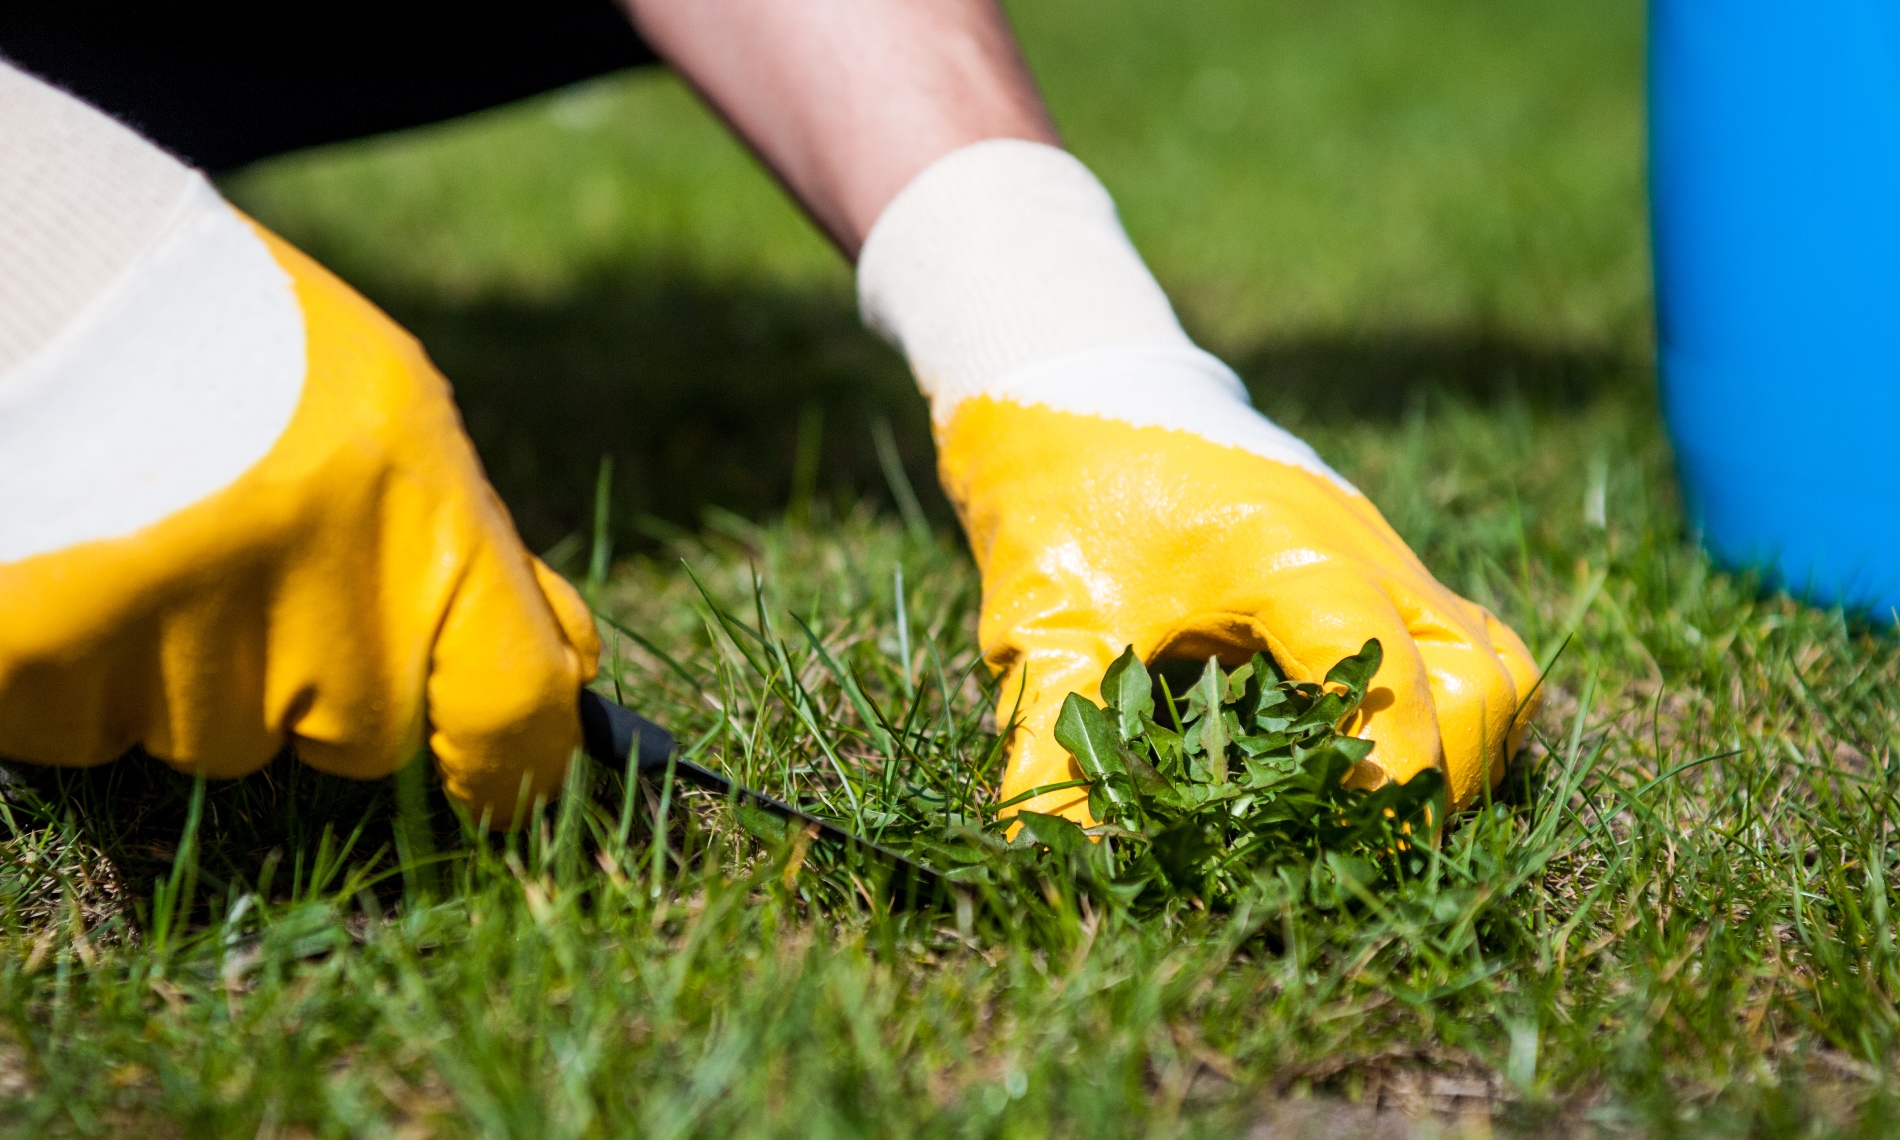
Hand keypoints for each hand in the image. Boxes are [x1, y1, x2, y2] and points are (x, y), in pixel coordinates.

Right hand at [0, 185, 597, 823]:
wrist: (31, 264)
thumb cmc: (224, 335)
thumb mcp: (385, 413)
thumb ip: (467, 551)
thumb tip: (562, 677)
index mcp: (410, 505)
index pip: (509, 701)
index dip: (519, 767)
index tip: (511, 792)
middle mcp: (303, 579)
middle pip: (356, 735)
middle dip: (316, 683)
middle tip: (248, 556)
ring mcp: (165, 630)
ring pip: (211, 738)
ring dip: (188, 671)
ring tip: (145, 527)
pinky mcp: (35, 658)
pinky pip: (87, 731)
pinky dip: (79, 670)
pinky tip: (68, 555)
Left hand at [939, 352, 1541, 821]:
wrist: (1077, 384)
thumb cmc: (1058, 494)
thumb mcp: (1042, 618)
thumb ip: (1050, 736)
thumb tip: (1042, 853)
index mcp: (1290, 555)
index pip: (1388, 681)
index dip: (1389, 779)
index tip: (1349, 850)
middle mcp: (1363, 547)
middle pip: (1481, 678)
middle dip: (1442, 778)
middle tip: (1364, 848)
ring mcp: (1382, 548)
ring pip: (1494, 658)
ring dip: (1462, 746)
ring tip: (1382, 816)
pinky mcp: (1377, 558)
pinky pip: (1464, 638)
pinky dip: (1448, 707)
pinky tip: (1378, 761)